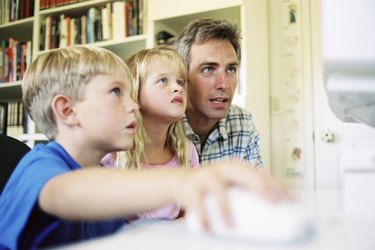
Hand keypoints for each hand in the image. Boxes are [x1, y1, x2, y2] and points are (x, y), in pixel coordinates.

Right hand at [174, 159, 288, 229]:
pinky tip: (208, 228)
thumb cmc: (214, 186)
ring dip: (225, 207)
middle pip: (243, 173)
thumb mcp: (231, 185)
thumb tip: (276, 210)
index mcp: (236, 168)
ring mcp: (206, 176)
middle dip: (259, 184)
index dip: (276, 184)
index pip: (260, 174)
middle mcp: (223, 169)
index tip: (291, 197)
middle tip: (274, 200)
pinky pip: (197, 202)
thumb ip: (248, 193)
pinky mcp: (191, 188)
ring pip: (217, 187)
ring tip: (231, 225)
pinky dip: (203, 216)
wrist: (182, 181)